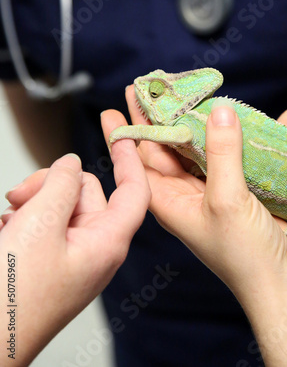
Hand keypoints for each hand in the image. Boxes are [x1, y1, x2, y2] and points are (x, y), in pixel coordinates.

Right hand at [0, 111, 149, 365]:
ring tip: (9, 216)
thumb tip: (72, 164)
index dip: (129, 158)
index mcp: (106, 243)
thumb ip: (61, 185)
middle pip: (87, 193)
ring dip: (35, 201)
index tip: (119, 131)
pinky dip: (26, 219)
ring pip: (61, 206)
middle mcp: (94, 249)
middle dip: (54, 183)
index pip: (134, 191)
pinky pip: (45, 224)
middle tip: (20, 194)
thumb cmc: (11, 295)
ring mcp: (70, 257)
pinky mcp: (49, 262)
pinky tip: (5, 230)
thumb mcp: (40, 225)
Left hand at [101, 90, 286, 365]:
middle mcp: (183, 195)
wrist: (279, 285)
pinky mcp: (232, 191)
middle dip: (155, 119)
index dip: (128, 130)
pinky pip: (219, 157)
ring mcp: (208, 193)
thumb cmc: (244, 255)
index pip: (140, 159)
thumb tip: (219, 111)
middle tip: (148, 89)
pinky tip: (218, 120)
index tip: (116, 105)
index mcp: (167, 201)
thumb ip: (222, 154)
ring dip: (187, 124)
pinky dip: (217, 137)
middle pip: (163, 150)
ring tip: (180, 95)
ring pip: (191, 151)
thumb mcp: (227, 200)